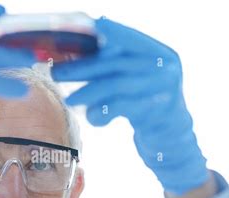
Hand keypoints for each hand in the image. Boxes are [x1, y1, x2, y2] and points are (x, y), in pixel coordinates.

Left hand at [52, 17, 207, 194]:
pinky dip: (100, 112)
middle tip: (57, 73)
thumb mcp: (139, 78)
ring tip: (70, 100)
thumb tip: (76, 54)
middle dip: (82, 67)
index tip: (84, 30)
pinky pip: (119, 108)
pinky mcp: (154, 113)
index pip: (130, 38)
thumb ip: (118, 65)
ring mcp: (162, 90)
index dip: (108, 33)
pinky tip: (90, 117)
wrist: (171, 135)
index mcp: (160, 53)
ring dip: (87, 92)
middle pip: (116, 62)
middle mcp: (164, 68)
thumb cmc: (147, 103)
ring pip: (115, 85)